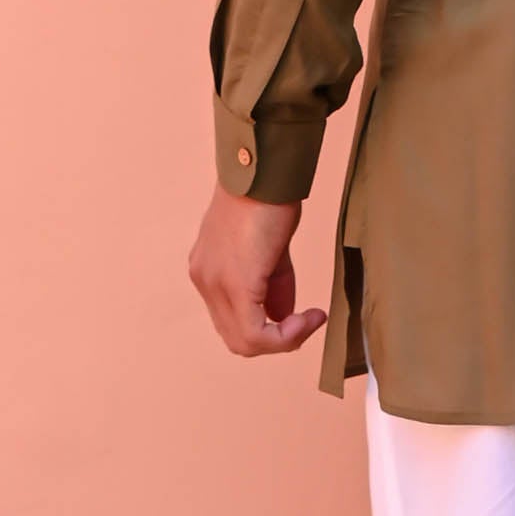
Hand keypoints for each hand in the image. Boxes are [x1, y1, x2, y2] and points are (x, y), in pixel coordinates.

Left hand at [187, 186, 325, 355]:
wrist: (266, 173)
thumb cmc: (270, 198)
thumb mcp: (270, 251)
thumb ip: (272, 286)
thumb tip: (283, 316)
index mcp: (208, 269)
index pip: (232, 321)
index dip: (269, 328)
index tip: (301, 314)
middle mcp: (204, 280)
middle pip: (236, 338)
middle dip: (277, 339)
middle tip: (307, 321)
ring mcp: (213, 284)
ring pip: (244, 342)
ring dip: (283, 339)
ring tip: (309, 319)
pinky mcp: (233, 284)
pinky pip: (255, 333)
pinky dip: (286, 335)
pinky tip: (309, 317)